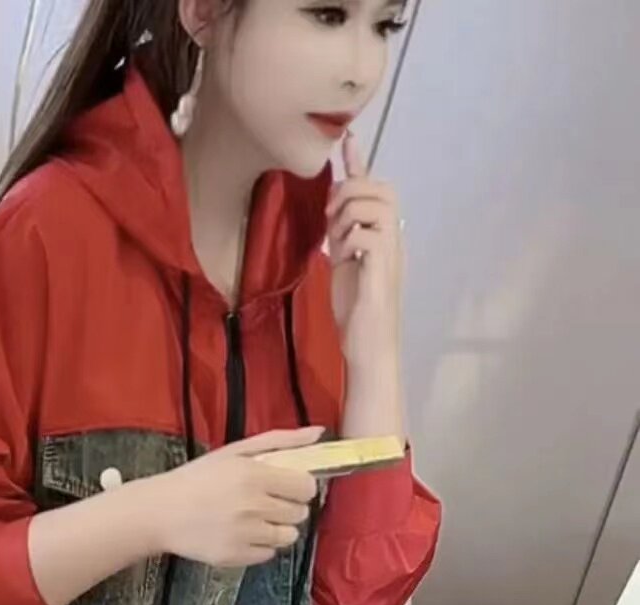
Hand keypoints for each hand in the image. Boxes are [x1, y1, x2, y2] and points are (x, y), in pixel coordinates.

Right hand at [145, 428, 321, 567]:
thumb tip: (319, 433)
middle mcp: (253, 506)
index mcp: (254, 475)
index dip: (300, 487)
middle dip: (287, 507)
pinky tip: (240, 534)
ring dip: (277, 528)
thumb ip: (280, 441)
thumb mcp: (235, 451)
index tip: (287, 487)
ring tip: (253, 520)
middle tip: (264, 502)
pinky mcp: (237, 556)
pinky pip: (268, 554)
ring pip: (288, 537)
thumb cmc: (197, 479)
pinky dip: (259, 546)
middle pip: (300, 513)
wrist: (160, 512)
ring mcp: (246, 534)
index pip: (306, 487)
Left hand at [327, 133, 402, 380]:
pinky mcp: (382, 267)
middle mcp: (394, 237)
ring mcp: (391, 251)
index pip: (373, 191)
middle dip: (348, 195)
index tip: (349, 140)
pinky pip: (366, 234)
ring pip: (369, 206)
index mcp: (384, 235)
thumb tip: (334, 213)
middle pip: (376, 188)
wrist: (368, 344)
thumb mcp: (344, 264)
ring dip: (345, 220)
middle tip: (332, 223)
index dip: (359, 164)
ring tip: (340, 247)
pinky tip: (346, 260)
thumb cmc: (357, 310)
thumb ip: (343, 237)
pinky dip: (348, 241)